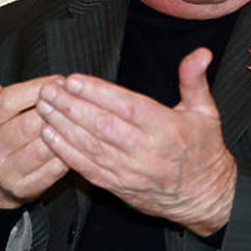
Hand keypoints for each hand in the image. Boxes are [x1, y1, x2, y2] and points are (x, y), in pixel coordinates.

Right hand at [0, 33, 68, 207]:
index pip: (9, 102)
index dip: (37, 89)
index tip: (60, 80)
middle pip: (31, 125)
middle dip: (58, 109)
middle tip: (77, 96)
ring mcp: (7, 171)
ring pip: (46, 147)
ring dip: (69, 129)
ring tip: (83, 115)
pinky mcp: (26, 188)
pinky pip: (56, 169)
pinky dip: (72, 152)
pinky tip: (81, 138)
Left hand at [36, 47, 236, 235]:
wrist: (205, 196)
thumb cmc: (204, 150)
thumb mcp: (206, 111)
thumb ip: (195, 79)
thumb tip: (200, 54)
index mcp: (166, 128)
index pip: (127, 107)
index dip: (98, 93)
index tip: (74, 80)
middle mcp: (146, 151)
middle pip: (102, 126)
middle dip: (71, 106)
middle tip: (49, 89)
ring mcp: (130, 171)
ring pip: (90, 147)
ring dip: (63, 126)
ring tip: (43, 107)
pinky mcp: (119, 186)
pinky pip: (87, 169)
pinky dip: (66, 153)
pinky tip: (49, 136)